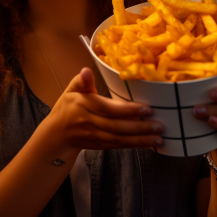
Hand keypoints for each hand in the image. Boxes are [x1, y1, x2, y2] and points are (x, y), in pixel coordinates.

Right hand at [46, 67, 162, 152]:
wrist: (57, 134)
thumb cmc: (67, 107)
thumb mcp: (71, 90)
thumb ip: (82, 81)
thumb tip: (86, 70)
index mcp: (84, 105)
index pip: (107, 108)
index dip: (126, 110)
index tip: (146, 108)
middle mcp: (90, 122)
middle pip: (116, 126)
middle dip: (139, 127)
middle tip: (159, 125)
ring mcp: (95, 136)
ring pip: (119, 139)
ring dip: (140, 139)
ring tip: (159, 137)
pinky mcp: (100, 146)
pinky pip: (119, 146)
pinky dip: (135, 145)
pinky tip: (149, 144)